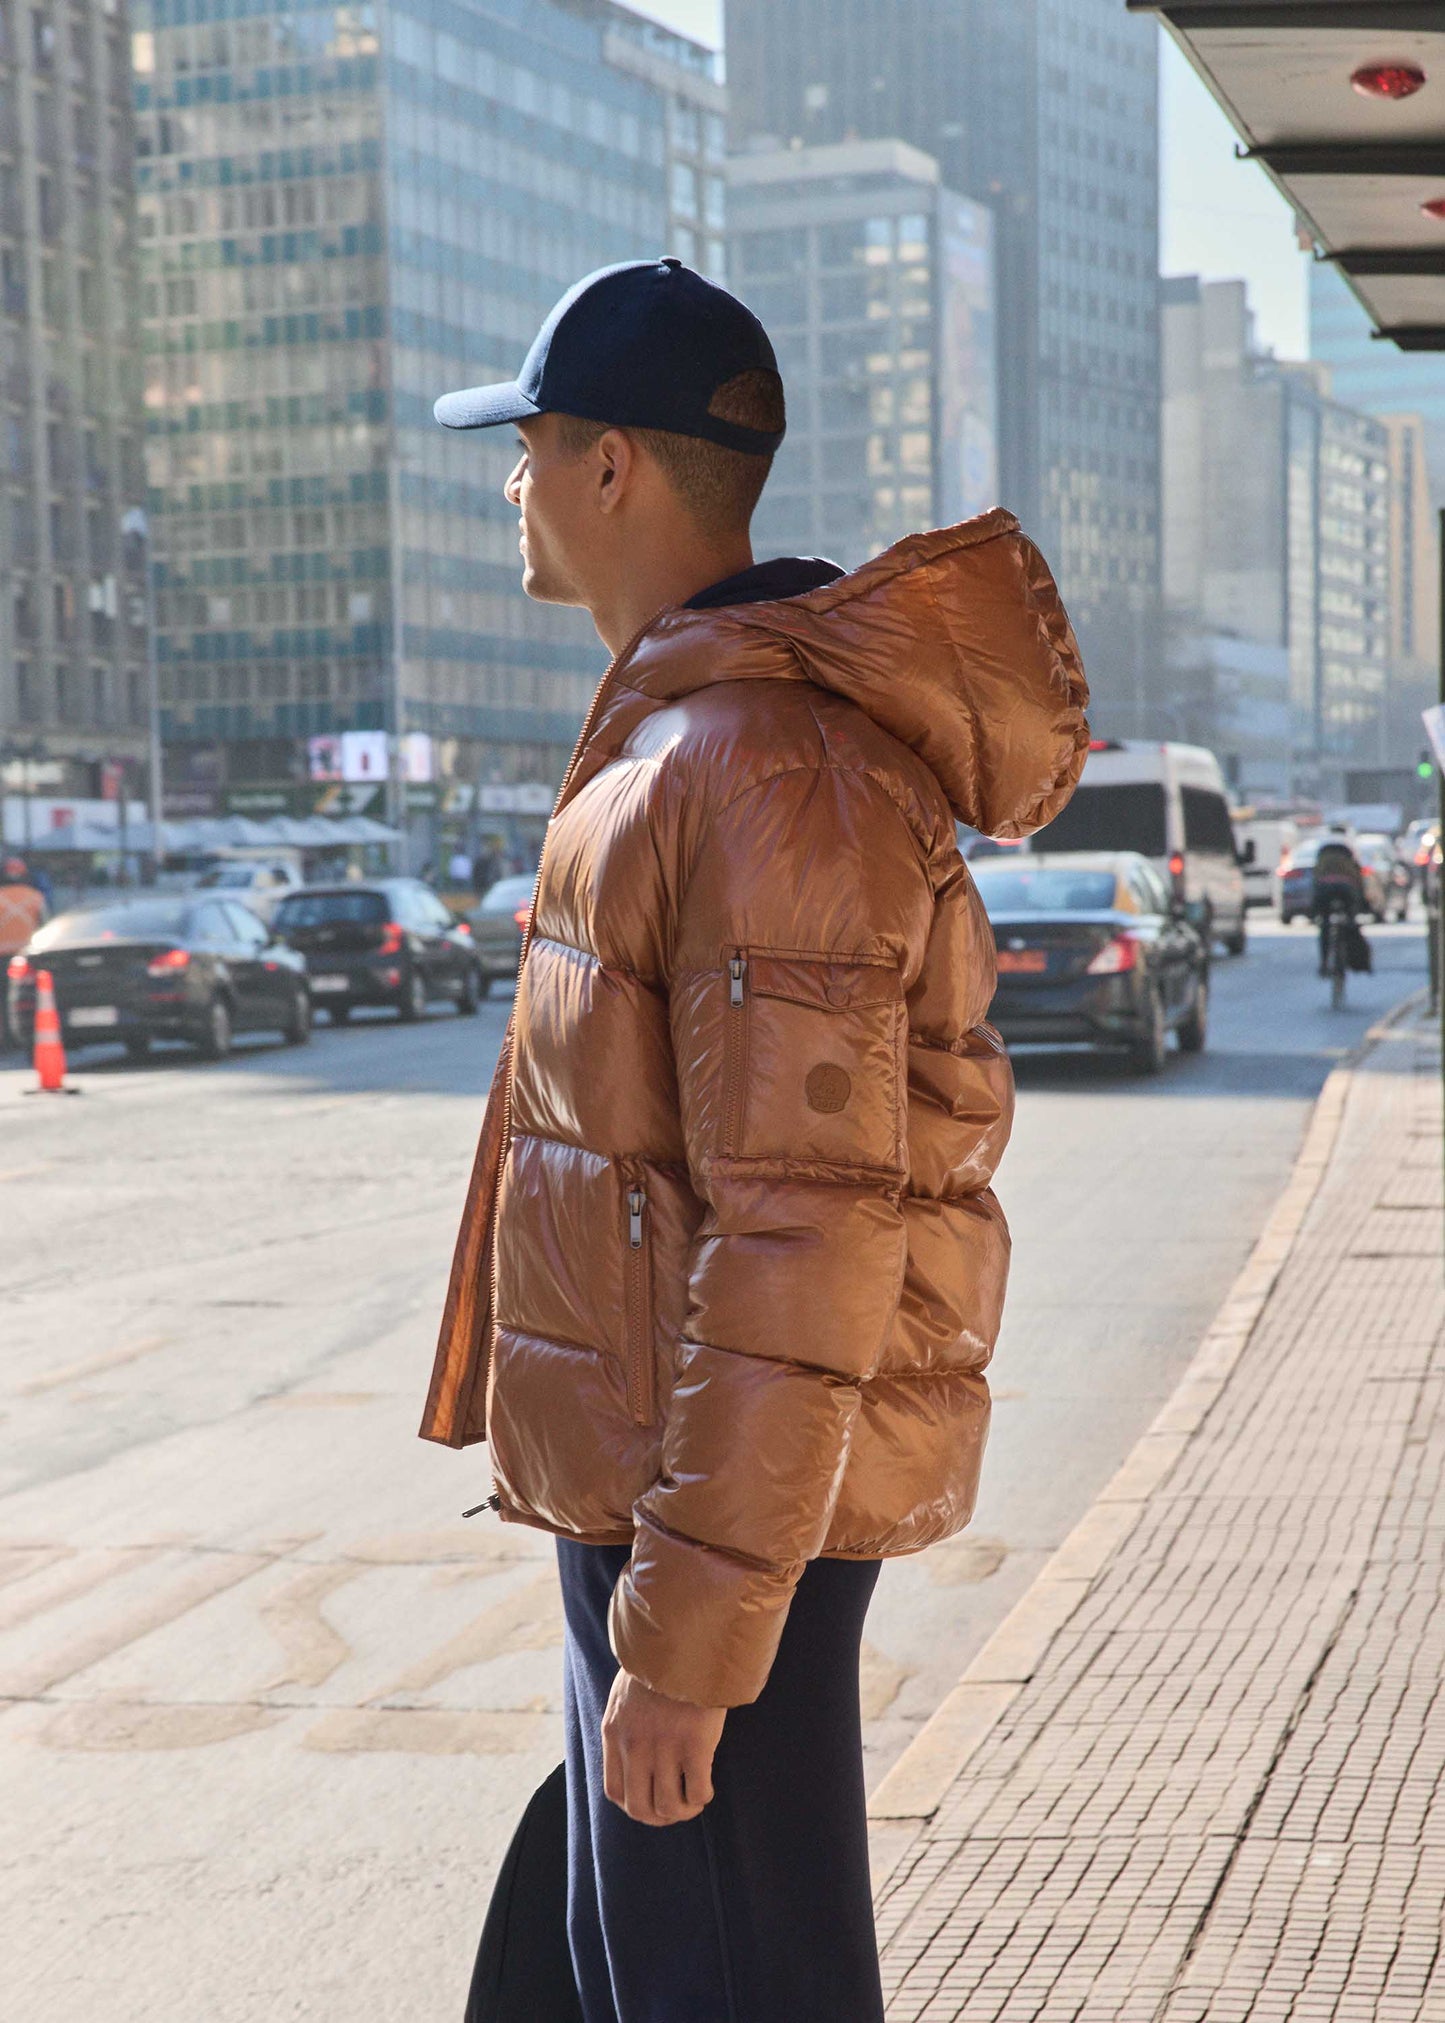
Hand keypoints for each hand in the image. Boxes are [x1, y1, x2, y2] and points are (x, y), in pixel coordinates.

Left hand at [601, 1669, 725, 1826]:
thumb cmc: (659, 1663)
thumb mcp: (625, 1694)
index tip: (652, 1804)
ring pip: (669, 1806)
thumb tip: (633, 1755)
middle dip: (660, 1818)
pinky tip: (707, 1787)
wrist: (686, 1636)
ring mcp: (665, 1745)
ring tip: (694, 1801)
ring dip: (684, 1811)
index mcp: (614, 1732)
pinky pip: (698, 1791)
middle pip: (640, 1808)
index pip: (615, 1791)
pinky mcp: (695, 1742)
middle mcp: (635, 1744)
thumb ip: (625, 1726)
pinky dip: (703, 1797)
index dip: (635, 1807)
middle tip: (678, 1810)